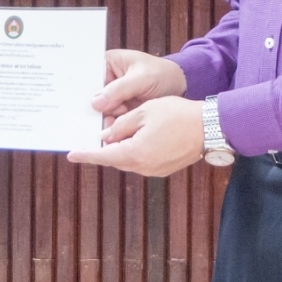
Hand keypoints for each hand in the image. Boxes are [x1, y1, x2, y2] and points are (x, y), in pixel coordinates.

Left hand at [69, 96, 204, 177]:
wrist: (209, 127)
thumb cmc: (177, 114)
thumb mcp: (144, 112)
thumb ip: (121, 125)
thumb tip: (107, 136)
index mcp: (135, 153)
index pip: (103, 155)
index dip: (86, 154)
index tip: (71, 154)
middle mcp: (143, 167)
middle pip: (116, 158)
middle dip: (107, 147)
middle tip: (100, 131)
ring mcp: (155, 170)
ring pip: (130, 159)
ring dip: (123, 147)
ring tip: (122, 129)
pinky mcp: (165, 168)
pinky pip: (143, 160)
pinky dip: (137, 150)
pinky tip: (140, 135)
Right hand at [91, 49, 187, 118]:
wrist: (181, 88)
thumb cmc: (163, 74)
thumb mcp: (142, 78)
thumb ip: (119, 89)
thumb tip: (97, 102)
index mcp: (108, 63)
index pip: (89, 76)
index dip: (84, 89)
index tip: (88, 102)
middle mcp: (107, 80)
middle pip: (92, 95)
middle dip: (96, 107)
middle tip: (102, 113)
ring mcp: (113, 96)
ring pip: (100, 110)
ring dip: (105, 117)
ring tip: (118, 116)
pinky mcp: (119, 110)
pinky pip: (110, 119)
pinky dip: (112, 124)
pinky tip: (117, 127)